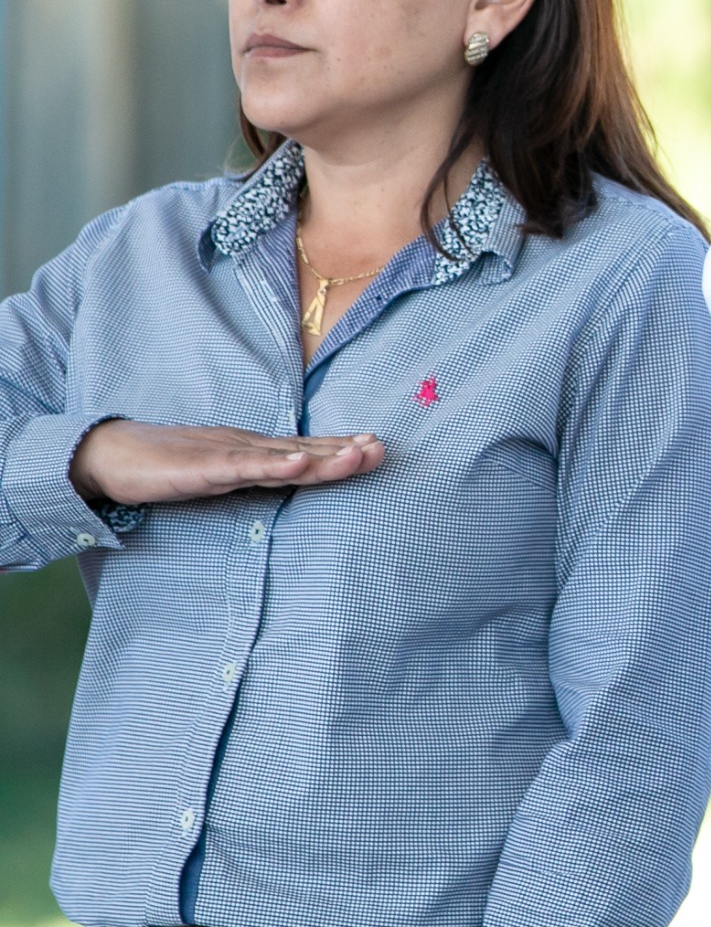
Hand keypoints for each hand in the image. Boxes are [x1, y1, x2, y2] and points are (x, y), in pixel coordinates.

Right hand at [67, 420, 385, 506]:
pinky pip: (240, 467)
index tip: (377, 447)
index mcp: (254, 450)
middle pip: (302, 451)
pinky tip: (296, 464)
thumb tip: (292, 479)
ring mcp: (226, 454)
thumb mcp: (224, 471)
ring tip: (356, 455)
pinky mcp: (201, 466)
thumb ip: (256, 475)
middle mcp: (247, 447)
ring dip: (320, 457)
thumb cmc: (169, 464)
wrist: (112, 454)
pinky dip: (271, 465)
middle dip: (344, 451)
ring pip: (281, 457)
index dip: (340, 449)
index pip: (305, 450)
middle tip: (382, 449)